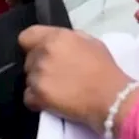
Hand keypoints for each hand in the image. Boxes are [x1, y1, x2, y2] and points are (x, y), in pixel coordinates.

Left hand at [18, 26, 132, 133]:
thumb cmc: (105, 70)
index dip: (32, 45)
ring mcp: (38, 75)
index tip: (40, 53)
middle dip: (39, 67)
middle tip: (57, 75)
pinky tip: (52, 102)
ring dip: (39, 84)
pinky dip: (37, 101)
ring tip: (58, 90)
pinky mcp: (38, 96)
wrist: (111, 97)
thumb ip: (68, 39)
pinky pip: (28, 97)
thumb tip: (57, 42)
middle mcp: (43, 54)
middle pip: (28, 60)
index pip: (26, 36)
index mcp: (56, 38)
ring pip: (28, 79)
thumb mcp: (91, 42)